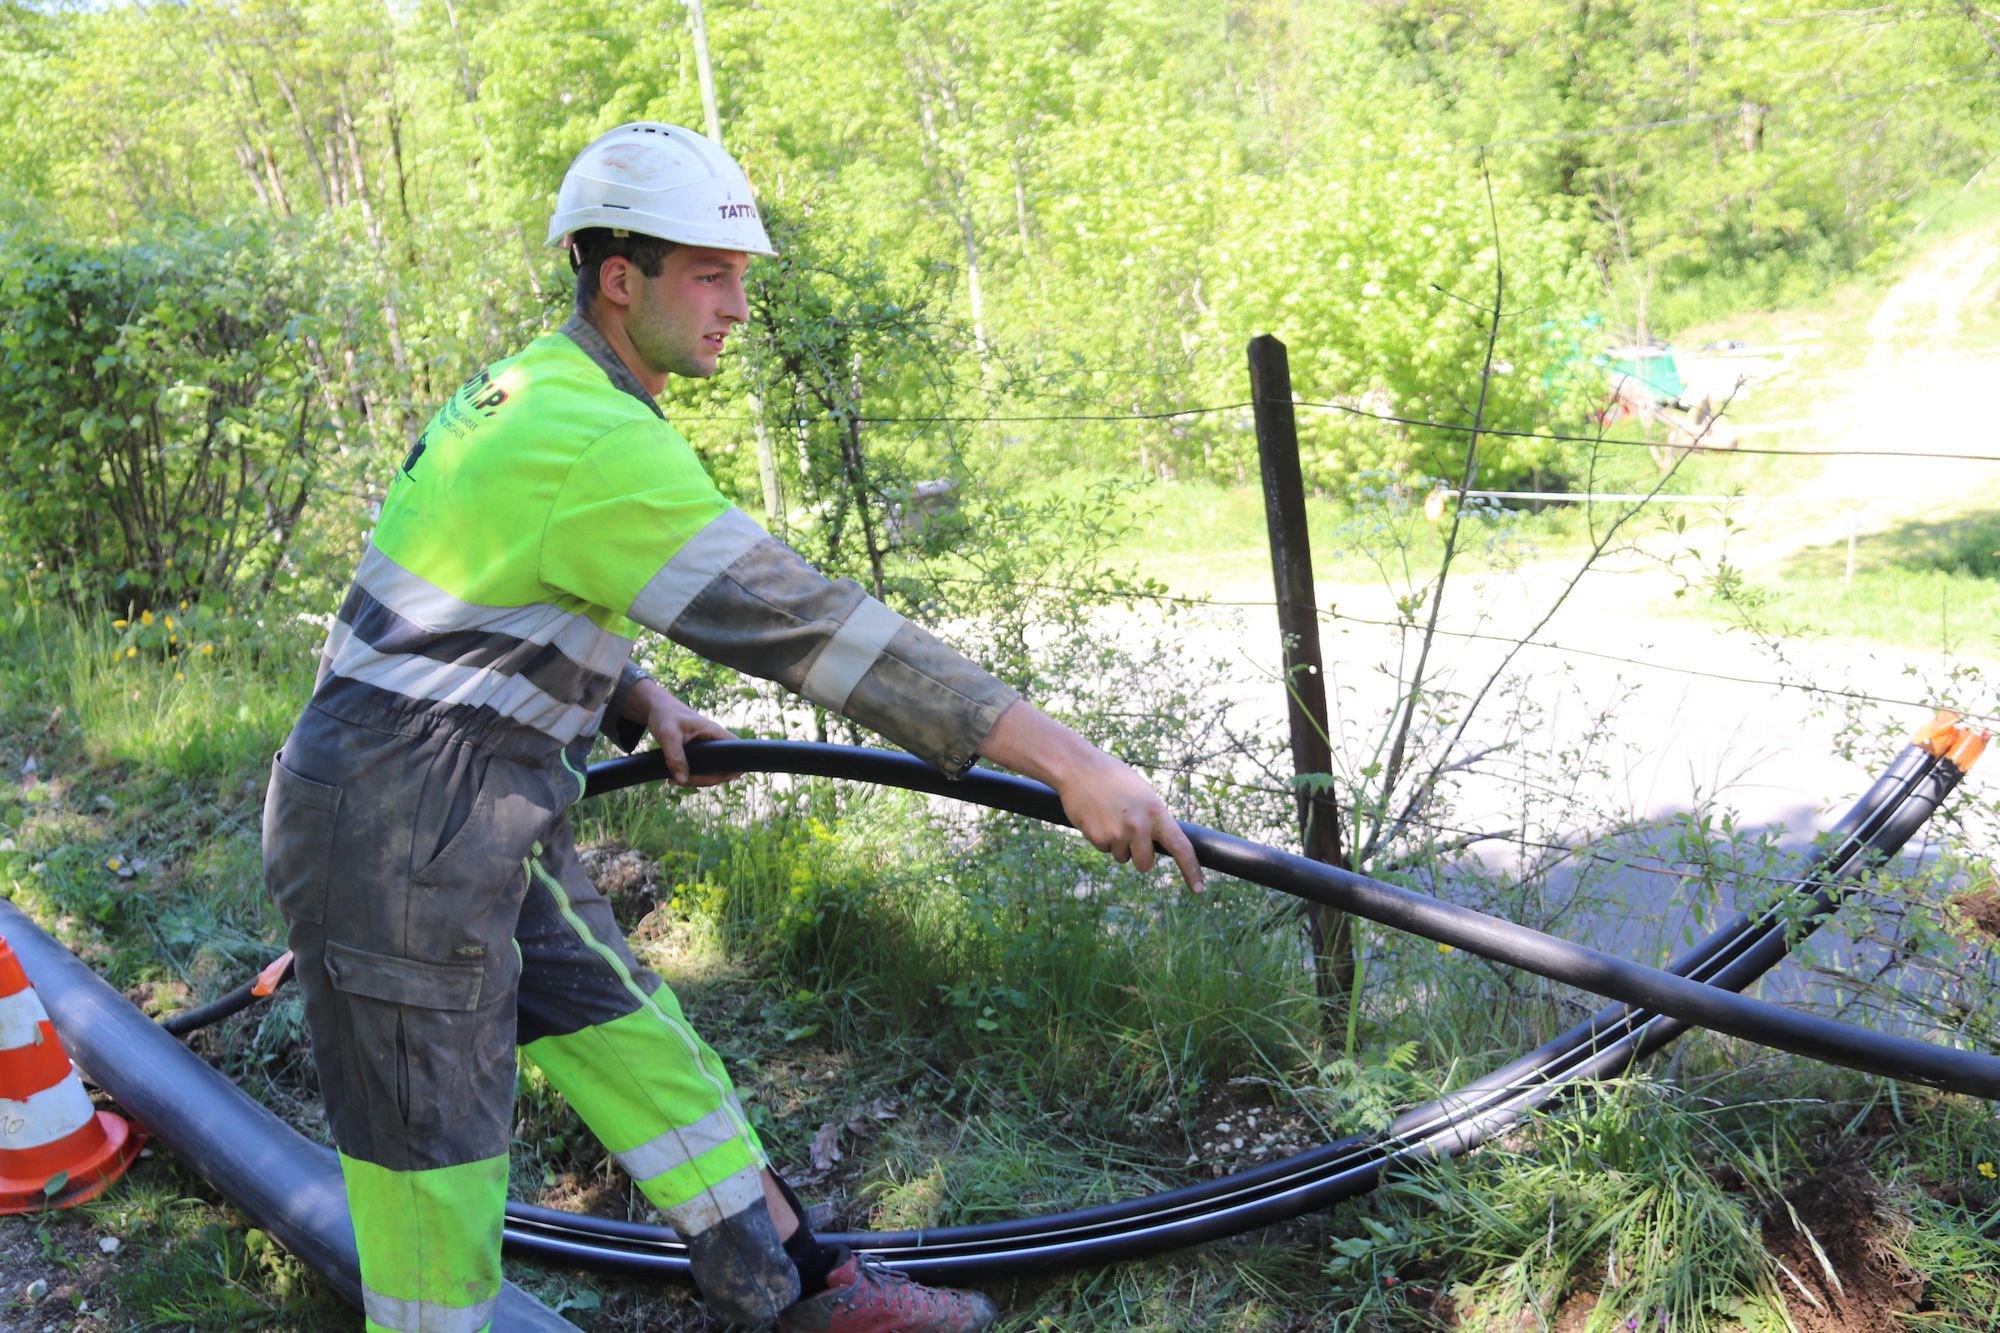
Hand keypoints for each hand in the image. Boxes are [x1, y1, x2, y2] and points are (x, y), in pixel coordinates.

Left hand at [625, 678, 741, 786]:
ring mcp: (707, 748)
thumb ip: (675, 757)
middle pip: (724, 768)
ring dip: (695, 780)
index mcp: (714, 733)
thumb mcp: (668, 735)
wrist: (657, 707)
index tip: (711, 779)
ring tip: (673, 779)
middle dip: (705, 779)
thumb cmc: (665, 715)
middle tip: (682, 781)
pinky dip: (690, 776)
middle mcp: (714, 741)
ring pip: (711, 771)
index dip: (733, 768)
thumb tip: (682, 779)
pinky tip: (673, 777)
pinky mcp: (698, 752)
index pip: (737, 752)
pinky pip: (701, 769)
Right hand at [1054, 749, 1205, 892]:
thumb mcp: (1143, 793)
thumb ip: (1154, 818)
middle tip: (1130, 835)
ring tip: (1109, 817)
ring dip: (1118, 845)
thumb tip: (1160, 841)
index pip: (1180, 847)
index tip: (1198, 888)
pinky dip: (1101, 839)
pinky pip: (1104, 849)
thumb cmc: (1113, 778)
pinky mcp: (1097, 838)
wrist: (1079, 769)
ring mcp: (1117, 834)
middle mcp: (1139, 826)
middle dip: (1139, 856)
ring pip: (1122, 857)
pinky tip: (1096, 818)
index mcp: (1156, 812)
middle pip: (1145, 864)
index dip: (1191, 870)